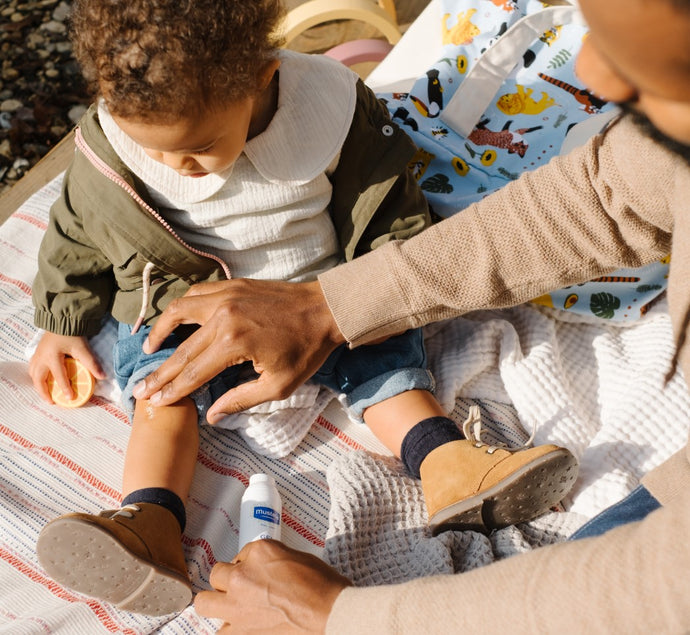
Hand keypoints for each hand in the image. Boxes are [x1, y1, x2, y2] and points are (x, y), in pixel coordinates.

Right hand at [28, 332, 104, 402]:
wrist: (62, 320)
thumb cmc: (72, 334)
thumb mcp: (83, 348)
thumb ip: (92, 363)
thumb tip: (103, 376)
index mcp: (52, 357)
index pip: (59, 376)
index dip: (65, 388)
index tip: (70, 398)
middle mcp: (41, 358)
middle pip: (39, 379)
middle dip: (44, 392)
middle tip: (52, 401)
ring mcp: (37, 355)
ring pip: (33, 374)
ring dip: (38, 385)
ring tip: (46, 393)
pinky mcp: (37, 352)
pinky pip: (32, 367)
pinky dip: (35, 376)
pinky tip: (41, 379)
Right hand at [132, 279, 345, 421]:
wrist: (325, 310)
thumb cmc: (306, 350)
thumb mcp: (278, 385)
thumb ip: (241, 399)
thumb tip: (212, 416)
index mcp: (233, 343)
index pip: (193, 373)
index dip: (172, 390)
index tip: (153, 401)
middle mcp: (222, 316)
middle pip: (181, 349)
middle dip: (159, 372)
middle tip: (140, 387)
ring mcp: (226, 296)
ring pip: (180, 311)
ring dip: (161, 330)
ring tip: (148, 346)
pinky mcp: (232, 285)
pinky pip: (197, 293)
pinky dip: (182, 306)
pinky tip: (176, 318)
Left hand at [194, 540, 351, 633]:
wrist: (329, 613)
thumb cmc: (322, 586)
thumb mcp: (297, 557)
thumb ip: (272, 561)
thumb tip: (266, 570)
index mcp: (258, 552)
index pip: (241, 554)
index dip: (248, 565)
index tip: (257, 573)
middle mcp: (241, 576)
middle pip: (217, 574)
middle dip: (226, 580)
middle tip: (239, 587)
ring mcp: (236, 606)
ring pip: (204, 602)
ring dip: (215, 603)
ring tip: (229, 608)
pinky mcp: (239, 632)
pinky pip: (219, 633)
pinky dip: (228, 630)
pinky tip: (239, 628)